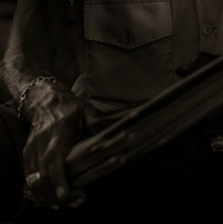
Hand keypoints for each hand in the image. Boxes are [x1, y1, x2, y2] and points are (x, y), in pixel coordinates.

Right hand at [21, 81, 85, 207]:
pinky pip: (29, 177)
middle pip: (43, 174)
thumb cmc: (70, 107)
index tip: (65, 194)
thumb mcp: (86, 109)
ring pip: (34, 179)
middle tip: (75, 202)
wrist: (45, 100)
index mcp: (58, 130)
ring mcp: (32, 148)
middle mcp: (42, 141)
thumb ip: (97, 121)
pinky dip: (39, 190)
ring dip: (47, 195)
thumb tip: (113, 132)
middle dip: (56, 193)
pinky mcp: (27, 153)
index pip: (54, 158)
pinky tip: (52, 198)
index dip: (58, 178)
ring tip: (66, 203)